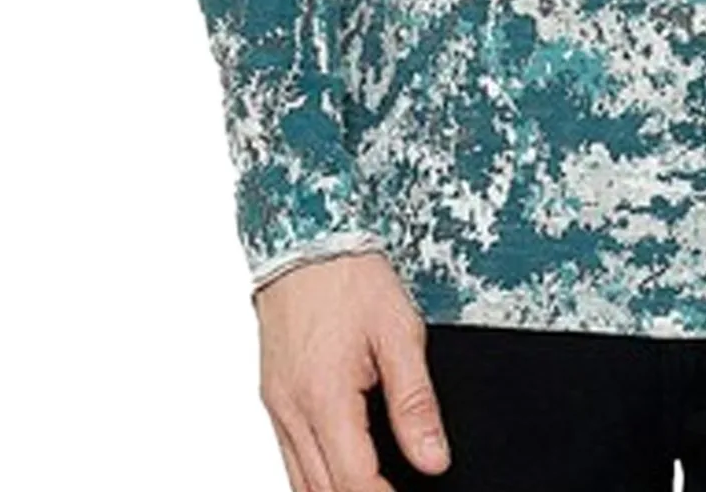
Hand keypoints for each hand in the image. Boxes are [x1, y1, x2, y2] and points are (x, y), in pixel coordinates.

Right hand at [255, 249, 450, 490]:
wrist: (305, 238)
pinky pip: (289, 455)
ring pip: (300, 482)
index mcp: (324, 397)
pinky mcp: (272, 396)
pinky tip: (342, 466)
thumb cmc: (351, 276)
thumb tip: (433, 459)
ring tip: (375, 485)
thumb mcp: (399, 332)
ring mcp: (276, 405)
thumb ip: (415, 403)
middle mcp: (291, 410)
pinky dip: (315, 473)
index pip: (354, 482)